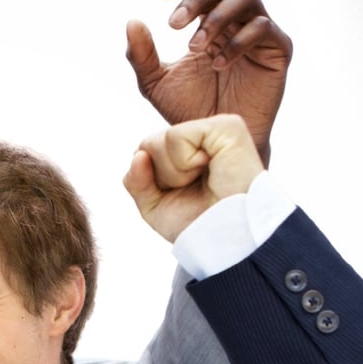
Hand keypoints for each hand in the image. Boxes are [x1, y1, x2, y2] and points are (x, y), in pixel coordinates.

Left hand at [124, 114, 264, 242]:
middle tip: (194, 189)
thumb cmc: (197, 224)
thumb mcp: (155, 206)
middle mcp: (202, 137)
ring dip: (173, 173)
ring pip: (156, 141)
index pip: (145, 153)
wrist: (225, 237)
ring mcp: (215, 128)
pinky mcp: (226, 126)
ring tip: (204, 181)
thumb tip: (138, 155)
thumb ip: (136, 181)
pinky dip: (184, 162)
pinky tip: (209, 168)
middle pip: (147, 145)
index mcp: (190, 152)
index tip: (183, 195)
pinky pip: (175, 135)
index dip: (153, 182)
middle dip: (161, 177)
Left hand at [126, 0, 290, 166]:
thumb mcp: (155, 83)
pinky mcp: (279, 51)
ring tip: (193, 47)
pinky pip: (264, 28)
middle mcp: (237, 22)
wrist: (215, 144)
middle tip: (175, 23)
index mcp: (211, 23)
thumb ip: (141, 55)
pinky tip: (217, 65)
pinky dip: (237, 41)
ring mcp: (260, 34)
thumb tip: (132, 21)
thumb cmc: (188, 112)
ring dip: (216, 17)